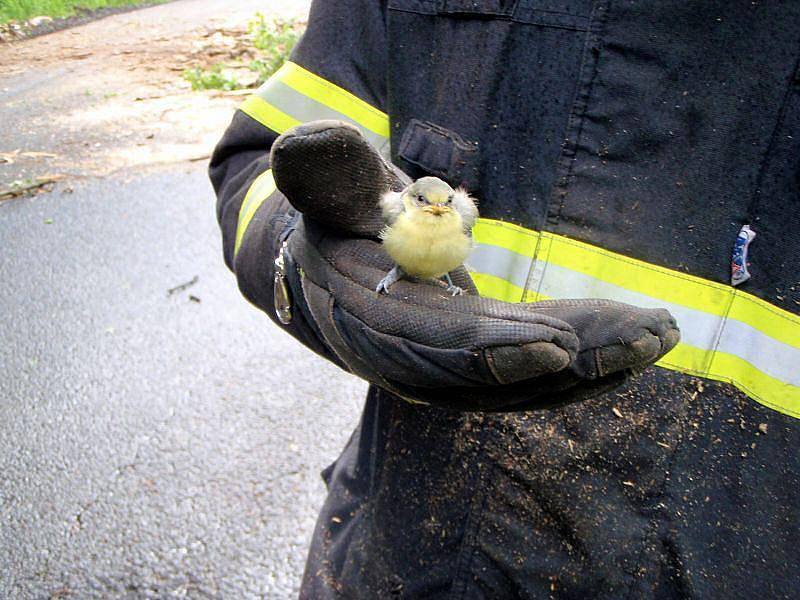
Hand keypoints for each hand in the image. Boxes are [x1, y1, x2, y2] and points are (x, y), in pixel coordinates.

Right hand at [270, 120, 679, 410]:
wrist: (342, 266)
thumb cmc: (344, 220)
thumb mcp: (335, 191)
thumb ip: (327, 174)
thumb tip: (301, 143)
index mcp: (367, 318)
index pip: (430, 345)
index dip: (491, 351)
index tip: (558, 347)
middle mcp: (405, 362)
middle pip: (491, 374)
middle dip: (569, 360)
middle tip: (646, 338)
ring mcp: (440, 376)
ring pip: (519, 384)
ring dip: (593, 366)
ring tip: (659, 336)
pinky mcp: (470, 374)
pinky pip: (527, 381)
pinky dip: (580, 371)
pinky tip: (631, 352)